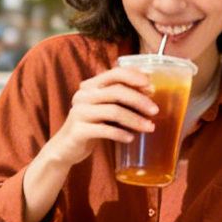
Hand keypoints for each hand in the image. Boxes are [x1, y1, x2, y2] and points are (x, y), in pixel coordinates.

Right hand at [42, 65, 157, 169]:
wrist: (66, 148)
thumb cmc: (91, 126)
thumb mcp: (103, 108)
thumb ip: (119, 98)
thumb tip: (149, 91)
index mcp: (90, 86)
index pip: (114, 73)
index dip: (134, 77)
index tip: (151, 86)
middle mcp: (83, 96)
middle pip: (116, 91)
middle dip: (139, 100)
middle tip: (155, 110)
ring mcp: (79, 113)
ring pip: (113, 111)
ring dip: (135, 119)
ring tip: (149, 127)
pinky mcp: (79, 131)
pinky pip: (105, 130)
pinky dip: (121, 134)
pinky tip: (131, 138)